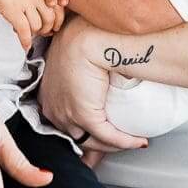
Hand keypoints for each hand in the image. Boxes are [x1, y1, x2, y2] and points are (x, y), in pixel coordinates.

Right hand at [0, 0, 59, 48]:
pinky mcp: (13, 9)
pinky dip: (26, 41)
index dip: (57, 21)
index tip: (53, 27)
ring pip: (37, 26)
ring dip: (34, 34)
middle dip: (48, 29)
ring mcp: (26, 2)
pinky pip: (24, 30)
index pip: (59, 8)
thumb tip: (47, 8)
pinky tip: (25, 46)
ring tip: (29, 35)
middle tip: (43, 33)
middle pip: (51, 19)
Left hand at [39, 16, 148, 155]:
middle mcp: (54, 110)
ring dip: (114, 145)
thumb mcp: (73, 59)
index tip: (95, 144)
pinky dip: (126, 141)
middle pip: (77, 140)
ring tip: (133, 142)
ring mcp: (67, 115)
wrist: (85, 36)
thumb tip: (94, 77)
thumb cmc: (79, 40)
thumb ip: (78, 72)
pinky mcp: (85, 115)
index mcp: (48, 97)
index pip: (65, 127)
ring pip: (92, 142)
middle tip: (116, 149)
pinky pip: (108, 136)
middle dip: (96, 151)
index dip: (82, 137)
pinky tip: (138, 141)